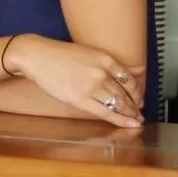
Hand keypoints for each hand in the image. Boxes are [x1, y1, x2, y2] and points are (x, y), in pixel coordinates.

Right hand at [4, 35, 145, 127]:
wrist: (38, 56)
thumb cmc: (60, 54)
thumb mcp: (90, 53)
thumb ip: (112, 64)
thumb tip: (136, 69)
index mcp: (105, 59)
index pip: (129, 79)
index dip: (137, 92)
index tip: (140, 98)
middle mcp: (102, 73)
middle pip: (126, 93)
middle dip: (135, 105)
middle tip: (140, 113)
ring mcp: (92, 87)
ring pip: (118, 104)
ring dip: (130, 114)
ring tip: (135, 120)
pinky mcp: (81, 99)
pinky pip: (106, 112)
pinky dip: (119, 119)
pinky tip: (128, 123)